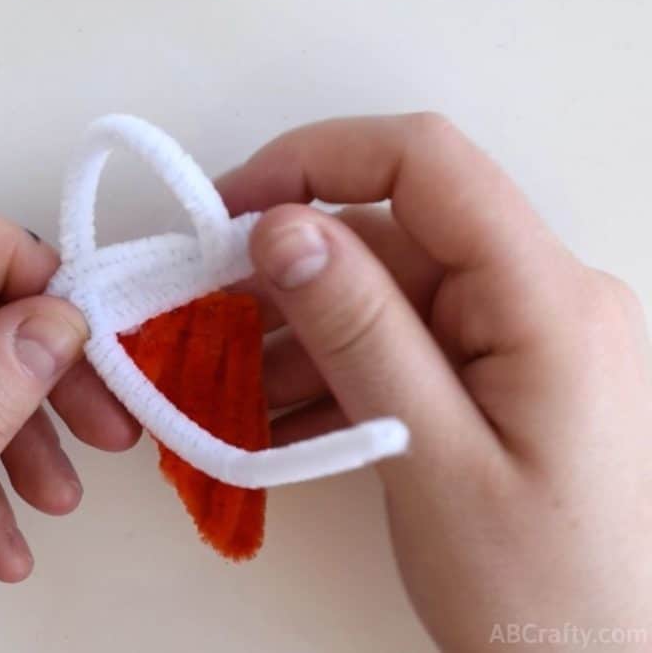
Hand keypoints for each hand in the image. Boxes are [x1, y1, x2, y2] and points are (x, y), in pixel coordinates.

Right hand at [218, 114, 651, 650]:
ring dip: (301, 334)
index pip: (426, 164)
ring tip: (231, 386)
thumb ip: (360, 333)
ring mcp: (520, 339)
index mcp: (546, 299)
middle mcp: (541, 298)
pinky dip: (335, 372)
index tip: (231, 207)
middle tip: (205, 317)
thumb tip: (283, 230)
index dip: (317, 160)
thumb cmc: (537, 591)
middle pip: (392, 238)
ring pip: (386, 297)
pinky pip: (402, 346)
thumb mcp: (430, 458)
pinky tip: (278, 416)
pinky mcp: (498, 377)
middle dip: (288, 273)